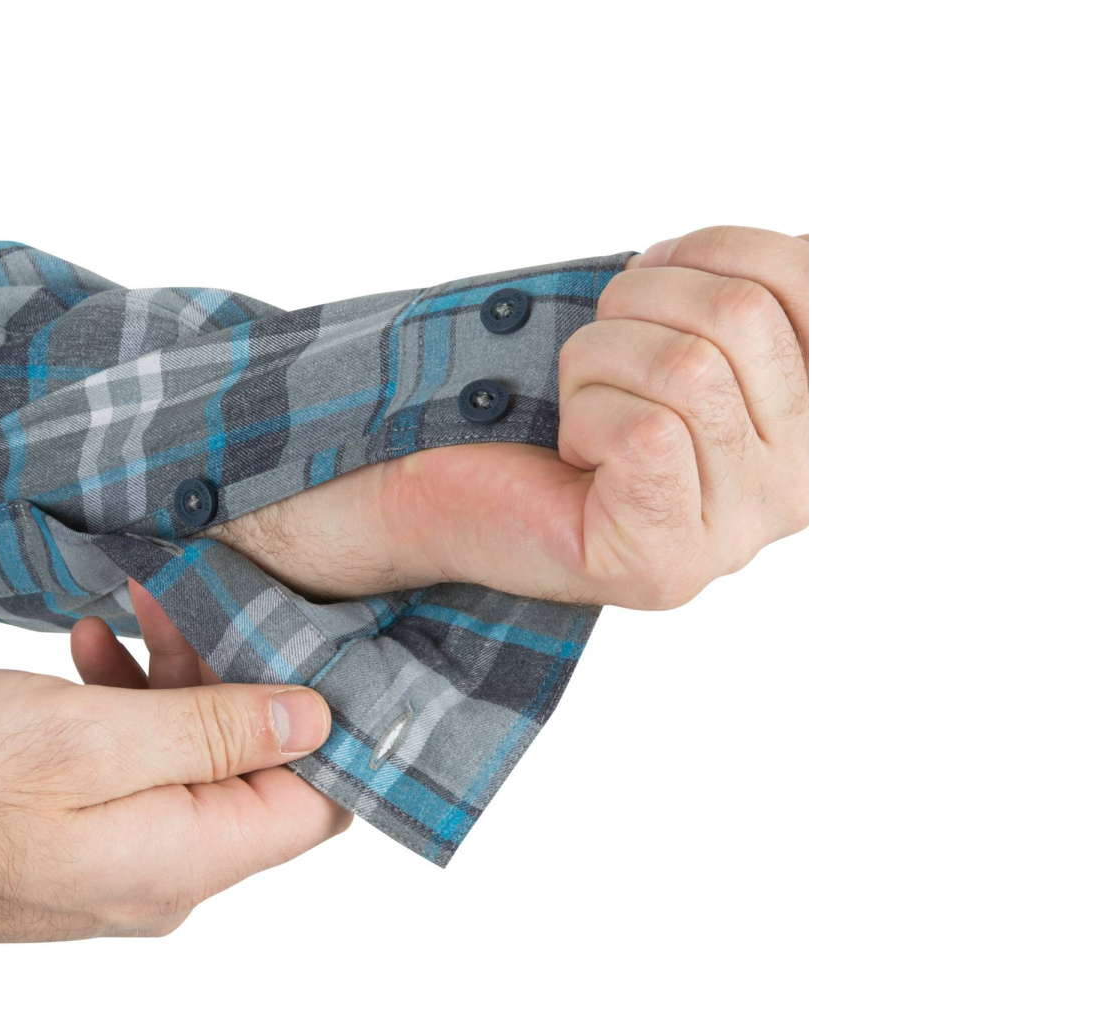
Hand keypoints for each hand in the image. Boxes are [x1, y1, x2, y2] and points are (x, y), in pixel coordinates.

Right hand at [0, 583, 348, 942]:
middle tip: (189, 602)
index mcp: (190, 860)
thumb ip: (216, 730)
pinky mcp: (83, 844)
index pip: (315, 805)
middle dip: (229, 678)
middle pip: (250, 773)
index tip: (299, 646)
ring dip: (169, 682)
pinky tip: (86, 653)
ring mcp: (124, 865)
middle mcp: (169, 877)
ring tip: (130, 612)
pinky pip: (134, 776)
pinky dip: (123, 711)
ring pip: (189, 762)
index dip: (322, 724)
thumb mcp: (99, 736)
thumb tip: (316, 722)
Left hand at [209, 226, 807, 608]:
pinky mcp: (669, 561)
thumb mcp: (657, 315)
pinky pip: (649, 427)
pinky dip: (583, 413)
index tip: (654, 273)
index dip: (721, 246)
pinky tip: (571, 458)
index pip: (821, 280)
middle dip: (636, 304)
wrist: (433, 472)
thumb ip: (741, 277)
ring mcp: (738, 534)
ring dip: (597, 361)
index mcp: (810, 416)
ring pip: (692, 367)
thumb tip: (803, 247)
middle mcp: (799, 486)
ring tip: (577, 408)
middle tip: (592, 353)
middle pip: (747, 315)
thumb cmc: (541, 391)